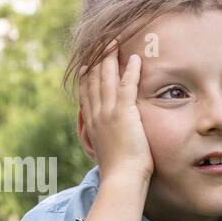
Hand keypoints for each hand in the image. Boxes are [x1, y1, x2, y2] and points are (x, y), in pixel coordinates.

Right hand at [79, 42, 152, 184]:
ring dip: (110, 57)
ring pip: (107, 78)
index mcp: (91, 123)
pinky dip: (130, 71)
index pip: (86, 92)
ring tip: (114, 41)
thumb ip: (105, 139)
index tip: (87, 61)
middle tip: (100, 41)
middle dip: (96, 58)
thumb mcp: (105, 151)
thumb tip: (107, 139)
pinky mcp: (124, 114)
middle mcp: (96, 114)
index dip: (86, 74)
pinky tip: (135, 59)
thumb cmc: (117, 171)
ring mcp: (108, 113)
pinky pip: (126, 86)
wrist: (121, 179)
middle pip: (93, 79)